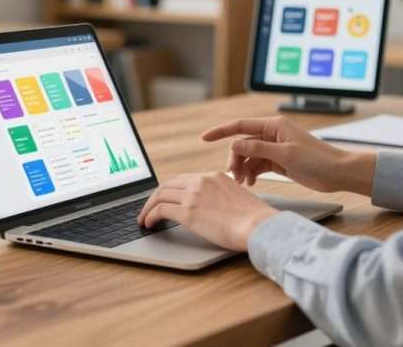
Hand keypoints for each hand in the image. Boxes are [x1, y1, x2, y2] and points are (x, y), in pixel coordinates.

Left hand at [136, 172, 278, 250]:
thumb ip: (222, 197)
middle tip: (149, 208)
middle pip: (168, 184)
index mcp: (214, 176)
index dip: (170, 189)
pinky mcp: (188, 211)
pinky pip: (160, 210)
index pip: (184, 179)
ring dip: (148, 207)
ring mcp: (193, 195)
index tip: (164, 198)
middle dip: (155, 196)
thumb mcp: (237, 198)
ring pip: (160, 195)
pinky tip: (149, 224)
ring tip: (144, 218)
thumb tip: (213, 209)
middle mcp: (201, 182)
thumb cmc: (255, 219)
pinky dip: (150, 216)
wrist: (259, 226)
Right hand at [202, 116, 375, 194]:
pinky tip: (251, 183)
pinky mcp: (279, 161)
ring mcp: (275, 148)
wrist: (338, 173)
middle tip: (234, 175)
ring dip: (243, 168)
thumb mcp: (285, 154)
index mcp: (273, 126)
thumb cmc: (317, 160)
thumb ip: (257, 148)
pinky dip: (252, 173)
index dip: (221, 131)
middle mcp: (272, 135)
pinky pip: (258, 165)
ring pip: (249, 156)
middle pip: (243, 144)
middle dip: (235, 159)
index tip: (204, 138)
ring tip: (243, 182)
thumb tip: (234, 144)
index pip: (240, 125)